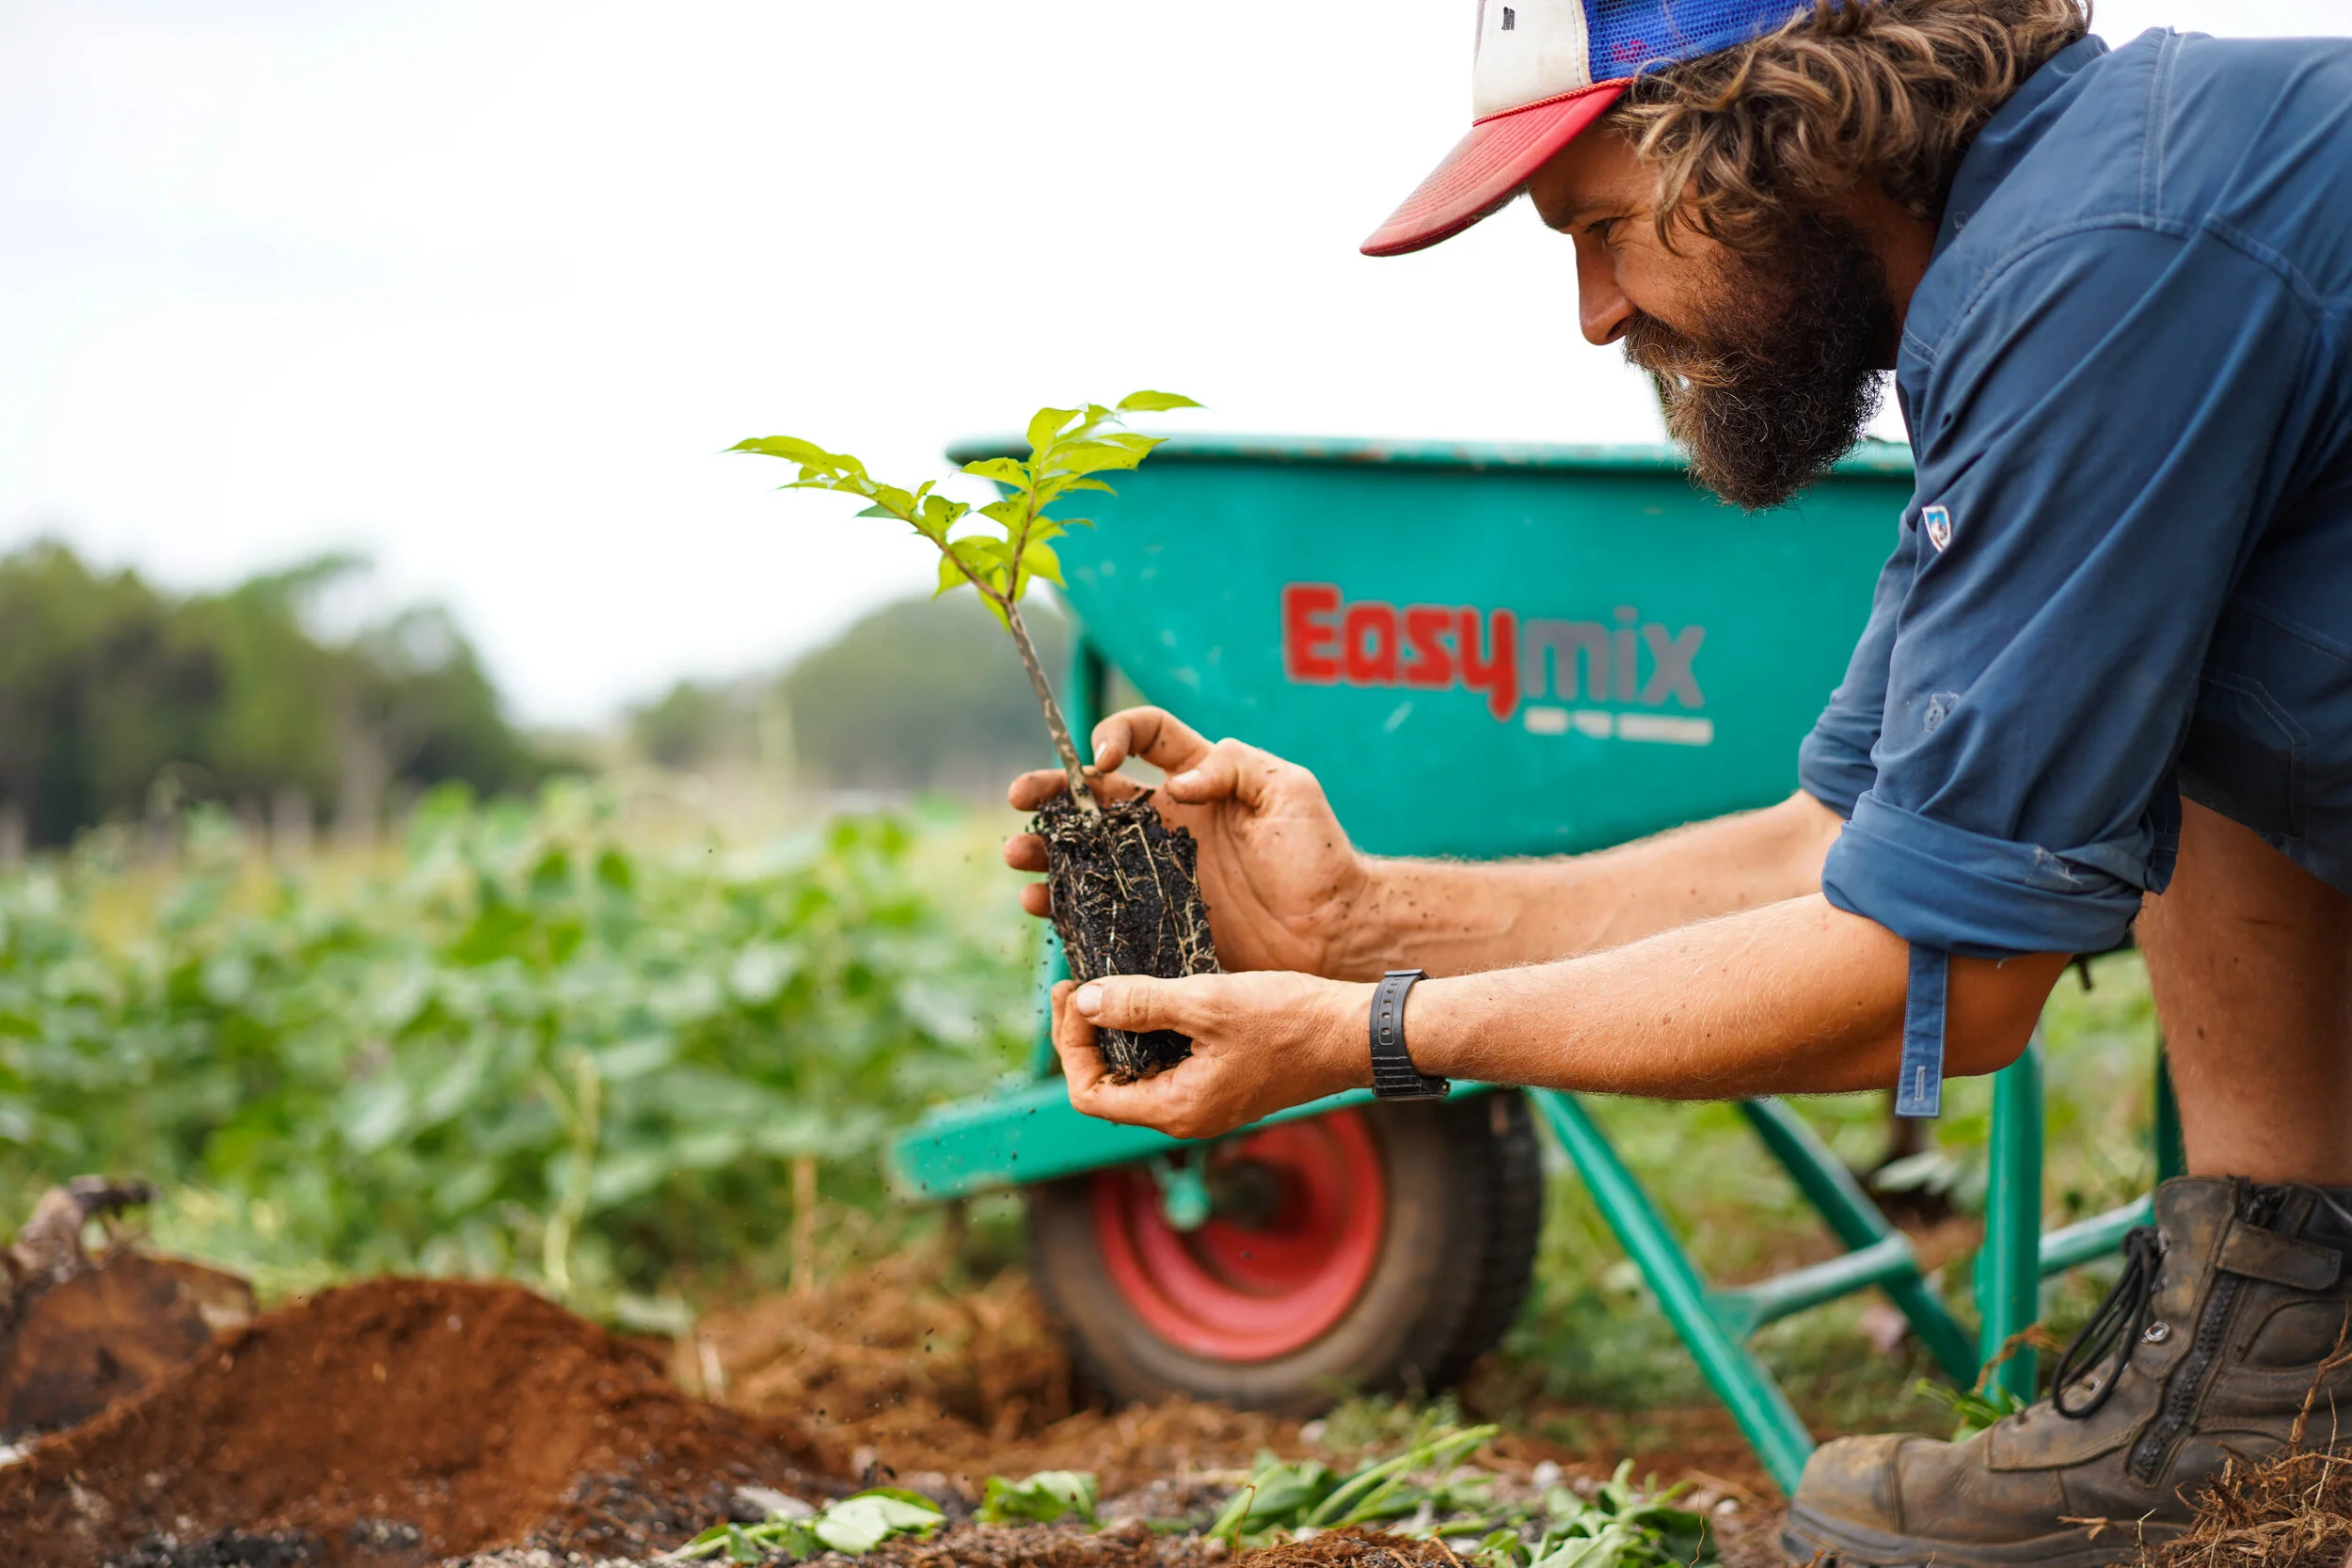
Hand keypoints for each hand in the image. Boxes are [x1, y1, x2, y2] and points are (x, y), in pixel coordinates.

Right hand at [1005, 707, 1372, 975]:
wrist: (1335, 932)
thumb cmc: (1319, 855)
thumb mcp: (1287, 791)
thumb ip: (1233, 767)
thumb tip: (1177, 784)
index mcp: (1196, 781)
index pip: (1144, 737)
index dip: (1115, 734)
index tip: (1101, 760)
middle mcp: (1166, 824)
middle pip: (1094, 799)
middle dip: (1050, 793)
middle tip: (1020, 799)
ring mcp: (1156, 875)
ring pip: (1085, 856)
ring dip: (1045, 852)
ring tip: (1019, 857)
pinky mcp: (1156, 922)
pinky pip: (1099, 912)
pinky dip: (1064, 908)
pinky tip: (1042, 906)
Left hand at [1049, 972, 1374, 1140]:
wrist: (1356, 1033)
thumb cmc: (1290, 1020)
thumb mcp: (1208, 1003)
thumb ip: (1141, 1004)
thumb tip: (1085, 1002)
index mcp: (1176, 1109)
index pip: (1089, 1095)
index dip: (1071, 1045)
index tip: (1073, 992)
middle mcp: (1185, 1116)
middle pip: (1106, 1085)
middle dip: (1084, 1034)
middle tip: (1078, 981)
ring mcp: (1204, 1101)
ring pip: (1134, 1072)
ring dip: (1113, 1030)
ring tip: (1103, 981)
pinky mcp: (1220, 1080)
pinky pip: (1164, 1062)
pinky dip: (1145, 1031)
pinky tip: (1146, 993)